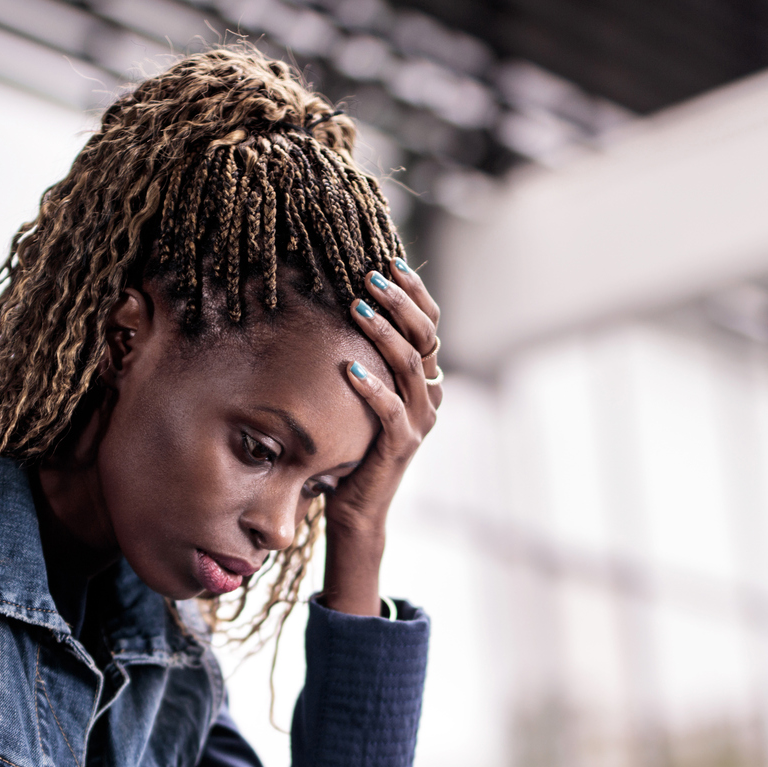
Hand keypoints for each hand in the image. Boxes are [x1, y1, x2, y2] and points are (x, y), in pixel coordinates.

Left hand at [324, 258, 441, 614]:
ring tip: (356, 307)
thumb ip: (363, 357)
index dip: (414, 291)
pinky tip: (347, 368)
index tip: (389, 261)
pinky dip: (371, 387)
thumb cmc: (351, 444)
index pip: (430, 323)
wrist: (356, 505)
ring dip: (383, 332)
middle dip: (399, 300)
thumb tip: (337, 303)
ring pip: (410, 364)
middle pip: (425, 335)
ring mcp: (420, 421)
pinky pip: (391, 410)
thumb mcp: (361, 393)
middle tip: (369, 275)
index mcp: (425, 378)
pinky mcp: (402, 445)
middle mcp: (430, 395)